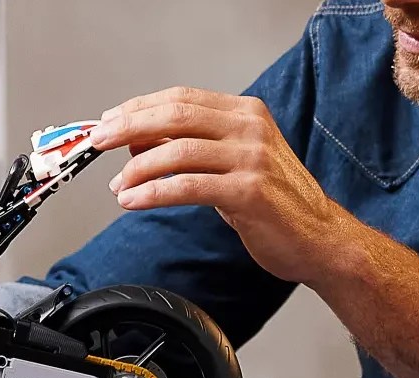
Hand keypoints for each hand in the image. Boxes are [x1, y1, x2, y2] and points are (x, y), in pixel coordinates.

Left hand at [89, 86, 353, 284]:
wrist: (320, 239)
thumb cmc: (274, 203)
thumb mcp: (230, 165)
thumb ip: (189, 148)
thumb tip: (136, 140)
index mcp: (245, 113)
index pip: (181, 98)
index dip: (139, 108)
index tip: (107, 122)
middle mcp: (250, 128)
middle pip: (175, 116)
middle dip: (129, 127)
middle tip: (98, 142)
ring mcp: (252, 158)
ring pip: (178, 151)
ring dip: (138, 169)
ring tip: (118, 186)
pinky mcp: (249, 192)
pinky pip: (188, 187)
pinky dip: (153, 193)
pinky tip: (133, 201)